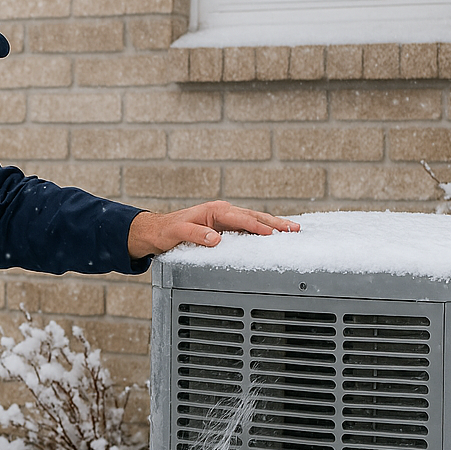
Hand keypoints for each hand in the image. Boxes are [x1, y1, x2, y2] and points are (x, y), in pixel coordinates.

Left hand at [127, 200, 299, 257]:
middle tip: (294, 229)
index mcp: (214, 210)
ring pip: (254, 221)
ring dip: (273, 226)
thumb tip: (215, 239)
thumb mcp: (177, 232)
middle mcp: (222, 212)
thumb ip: (195, 234)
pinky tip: (273, 235)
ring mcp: (225, 220)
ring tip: (292, 230)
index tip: (272, 234)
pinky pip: (247, 228)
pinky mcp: (225, 228)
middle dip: (275, 223)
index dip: (257, 226)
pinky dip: (262, 231)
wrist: (156, 231)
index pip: (241, 218)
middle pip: (254, 217)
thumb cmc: (165, 231)